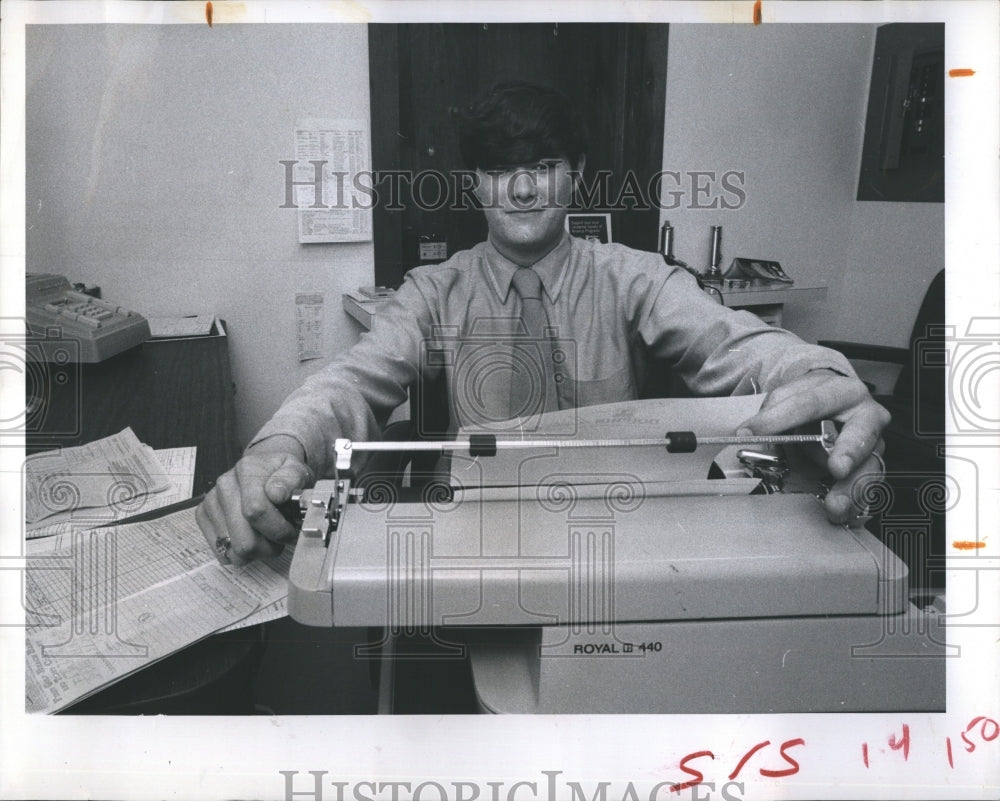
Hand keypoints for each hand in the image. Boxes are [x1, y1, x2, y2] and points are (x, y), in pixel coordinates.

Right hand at [195, 436, 311, 565]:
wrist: (261, 468)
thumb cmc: (280, 474)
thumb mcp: (295, 470)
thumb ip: (291, 480)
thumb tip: (277, 494)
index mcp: (247, 470)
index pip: (256, 511)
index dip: (278, 530)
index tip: (290, 531)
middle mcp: (224, 485)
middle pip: (244, 539)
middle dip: (268, 547)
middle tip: (280, 539)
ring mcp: (211, 501)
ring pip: (233, 550)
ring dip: (256, 551)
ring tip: (266, 536)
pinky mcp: (202, 515)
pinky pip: (222, 551)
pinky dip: (240, 552)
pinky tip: (251, 537)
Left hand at [737, 370, 890, 524]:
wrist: (835, 404)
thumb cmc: (812, 402)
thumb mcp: (789, 397)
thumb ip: (772, 413)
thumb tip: (749, 434)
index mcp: (841, 391)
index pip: (808, 404)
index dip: (777, 419)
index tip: (749, 433)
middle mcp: (866, 415)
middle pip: (861, 433)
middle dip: (849, 451)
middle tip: (837, 468)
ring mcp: (874, 442)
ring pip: (869, 465)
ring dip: (850, 488)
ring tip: (835, 505)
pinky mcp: (873, 465)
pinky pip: (868, 486)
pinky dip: (855, 501)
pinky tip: (844, 513)